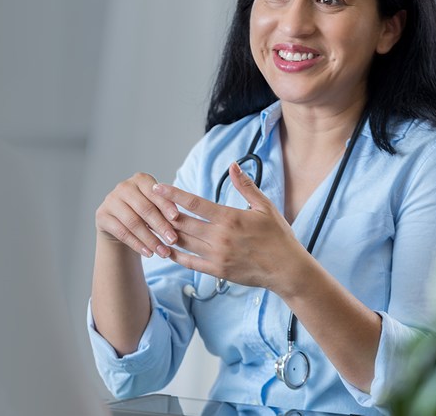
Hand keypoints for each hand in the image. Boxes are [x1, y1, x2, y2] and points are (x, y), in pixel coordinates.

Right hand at [95, 172, 180, 258]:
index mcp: (141, 179)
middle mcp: (123, 187)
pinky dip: (137, 244)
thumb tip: (178, 218)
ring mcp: (110, 200)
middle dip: (160, 225)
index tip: (177, 218)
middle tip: (173, 240)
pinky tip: (149, 253)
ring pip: (133, 222)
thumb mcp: (157, 207)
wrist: (120, 223)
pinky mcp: (102, 215)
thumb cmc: (146, 213)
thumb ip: (166, 209)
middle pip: (144, 208)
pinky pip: (122, 232)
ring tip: (163, 252)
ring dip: (150, 239)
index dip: (165, 205)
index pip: (154, 192)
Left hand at [151, 163, 304, 291]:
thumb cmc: (278, 236)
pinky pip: (189, 261)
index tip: (157, 187)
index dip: (173, 194)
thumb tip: (233, 165)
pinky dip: (175, 254)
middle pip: (182, 223)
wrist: (288, 270)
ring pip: (183, 242)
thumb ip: (245, 186)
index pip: (194, 203)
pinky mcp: (217, 271)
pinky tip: (164, 248)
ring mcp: (217, 255)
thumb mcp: (265, 207)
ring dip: (165, 234)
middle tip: (148, 204)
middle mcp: (220, 237)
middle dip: (163, 213)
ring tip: (150, 224)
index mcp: (229, 218)